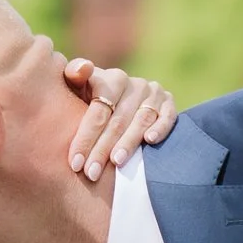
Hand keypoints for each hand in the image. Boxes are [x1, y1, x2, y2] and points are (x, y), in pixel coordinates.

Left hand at [62, 59, 179, 184]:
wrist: (118, 99)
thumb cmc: (90, 98)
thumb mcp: (78, 85)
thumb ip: (73, 75)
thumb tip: (83, 69)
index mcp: (112, 78)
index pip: (98, 110)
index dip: (86, 137)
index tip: (75, 163)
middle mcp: (135, 84)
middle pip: (118, 120)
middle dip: (103, 149)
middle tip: (91, 173)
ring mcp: (154, 93)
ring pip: (141, 120)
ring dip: (129, 143)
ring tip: (116, 163)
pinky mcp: (169, 103)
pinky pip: (168, 116)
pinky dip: (160, 128)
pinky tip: (150, 141)